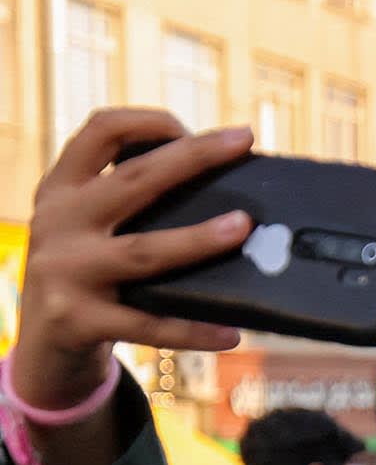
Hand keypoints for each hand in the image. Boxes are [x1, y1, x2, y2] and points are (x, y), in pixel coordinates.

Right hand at [15, 111, 251, 408]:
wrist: (44, 343)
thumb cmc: (90, 276)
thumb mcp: (90, 229)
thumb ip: (132, 207)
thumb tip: (229, 200)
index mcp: (63, 189)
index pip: (99, 131)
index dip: (148, 121)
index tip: (195, 129)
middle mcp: (59, 221)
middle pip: (133, 181)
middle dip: (191, 157)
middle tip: (240, 141)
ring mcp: (65, 270)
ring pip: (143, 251)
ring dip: (198, 239)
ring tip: (243, 228)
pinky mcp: (79, 320)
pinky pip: (149, 326)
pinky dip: (193, 330)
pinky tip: (231, 333)